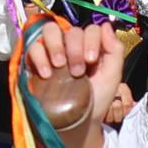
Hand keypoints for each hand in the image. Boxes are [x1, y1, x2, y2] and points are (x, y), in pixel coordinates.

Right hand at [25, 19, 132, 147]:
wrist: (78, 123)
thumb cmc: (96, 99)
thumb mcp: (112, 76)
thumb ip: (114, 51)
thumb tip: (107, 24)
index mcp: (91, 47)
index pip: (91, 29)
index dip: (91, 40)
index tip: (91, 61)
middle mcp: (72, 46)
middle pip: (71, 30)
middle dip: (75, 49)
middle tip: (77, 71)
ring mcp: (53, 52)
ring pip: (50, 31)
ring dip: (56, 46)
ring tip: (60, 66)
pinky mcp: (36, 61)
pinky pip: (33, 47)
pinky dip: (39, 57)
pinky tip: (46, 74)